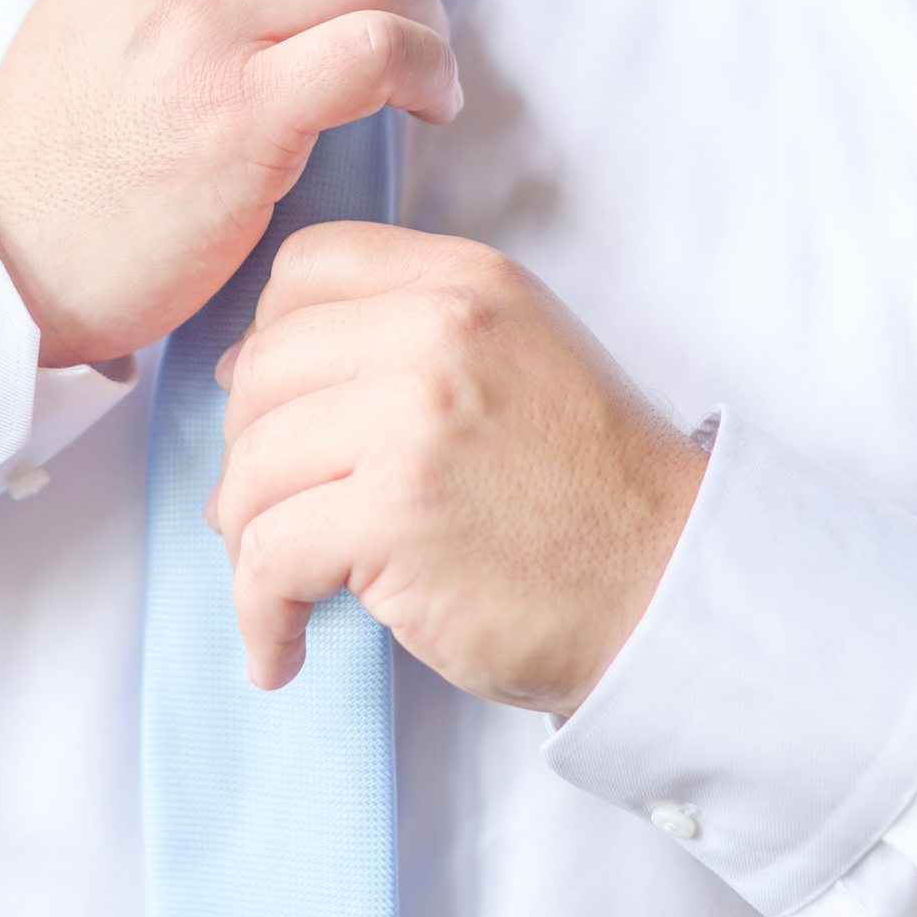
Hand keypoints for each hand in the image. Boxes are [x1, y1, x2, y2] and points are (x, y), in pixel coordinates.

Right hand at [0, 0, 460, 367]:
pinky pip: (380, 50)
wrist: (5, 256)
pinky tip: (427, 106)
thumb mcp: (95, 18)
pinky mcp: (243, 110)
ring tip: (427, 80)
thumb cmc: (60, 164)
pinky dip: (427, 70)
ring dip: (427, 23)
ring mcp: (204, 29)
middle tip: (425, 24)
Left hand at [206, 221, 707, 715]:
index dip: (270, 339)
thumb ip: (407, 331)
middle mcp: (436, 332)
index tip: (276, 408)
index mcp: (464, 282)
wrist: (671, 589)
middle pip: (262, 368)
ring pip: (252, 467)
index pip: (306, 268)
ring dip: (246, 538)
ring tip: (275, 585)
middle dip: (247, 450)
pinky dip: (258, 612)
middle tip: (265, 514)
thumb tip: (244, 366)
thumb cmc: (586, 487)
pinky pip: (269, 558)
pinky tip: (278, 648)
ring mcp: (412, 423)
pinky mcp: (395, 518)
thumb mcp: (515, 352)